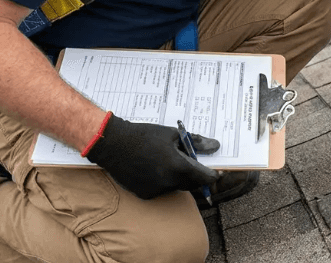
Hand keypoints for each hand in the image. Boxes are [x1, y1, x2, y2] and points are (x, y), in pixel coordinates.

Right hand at [85, 114, 219, 199]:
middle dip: (195, 175)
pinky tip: (154, 168)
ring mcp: (156, 190)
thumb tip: (215, 146)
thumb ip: (196, 143)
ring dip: (178, 178)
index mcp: (178, 167)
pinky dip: (163, 181)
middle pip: (192, 184)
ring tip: (168, 161)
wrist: (113, 144)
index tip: (217, 172)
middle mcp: (169, 182)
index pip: (205, 178)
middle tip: (192, 163)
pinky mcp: (145, 194)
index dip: (213, 175)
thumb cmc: (144, 136)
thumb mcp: (173, 135)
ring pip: (177, 187)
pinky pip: (162, 189)